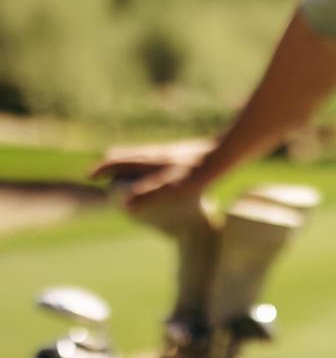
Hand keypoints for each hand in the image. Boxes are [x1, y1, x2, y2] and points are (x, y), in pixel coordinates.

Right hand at [89, 140, 213, 212]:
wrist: (222, 154)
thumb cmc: (196, 171)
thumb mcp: (172, 185)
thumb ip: (148, 193)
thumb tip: (126, 205)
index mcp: (147, 160)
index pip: (118, 162)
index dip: (103, 169)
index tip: (90, 176)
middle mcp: (154, 154)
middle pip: (126, 156)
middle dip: (113, 164)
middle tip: (103, 174)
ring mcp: (167, 153)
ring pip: (140, 156)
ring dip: (128, 163)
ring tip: (125, 174)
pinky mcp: (179, 155)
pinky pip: (155, 158)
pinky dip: (146, 164)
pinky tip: (157, 171)